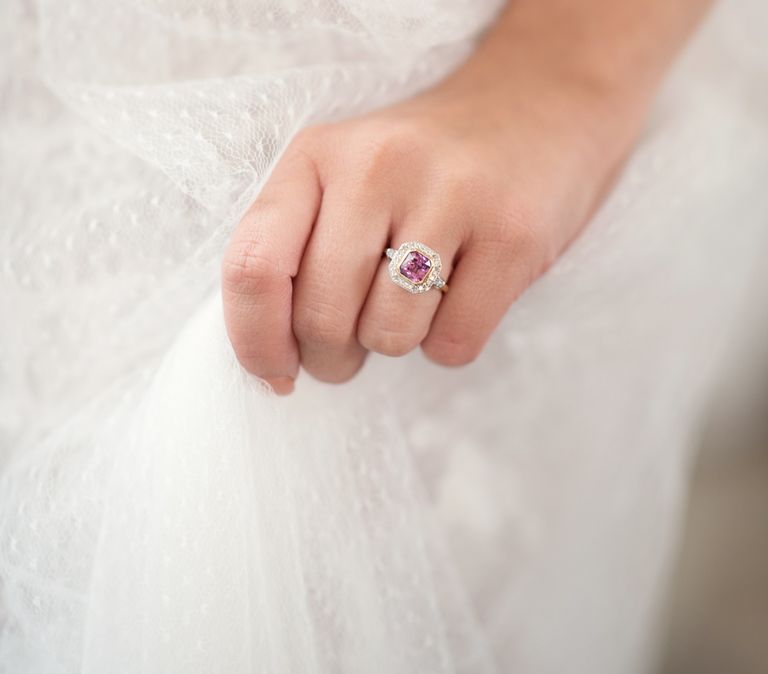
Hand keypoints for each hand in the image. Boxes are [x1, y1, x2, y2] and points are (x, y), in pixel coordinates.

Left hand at [221, 0, 709, 393]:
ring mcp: (449, 195)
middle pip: (321, 319)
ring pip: (389, 336)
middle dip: (333, 359)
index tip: (278, 374)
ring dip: (399, 342)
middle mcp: (376, 167)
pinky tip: (463, 296)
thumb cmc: (428, 164)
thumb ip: (298, 250)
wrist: (541, 102)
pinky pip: (454, 343)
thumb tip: (274, 366)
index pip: (253, 266)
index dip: (255, 341)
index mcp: (317, 156)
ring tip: (418, 301)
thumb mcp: (346, 178)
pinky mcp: (512, 232)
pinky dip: (451, 342)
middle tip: (355, 342)